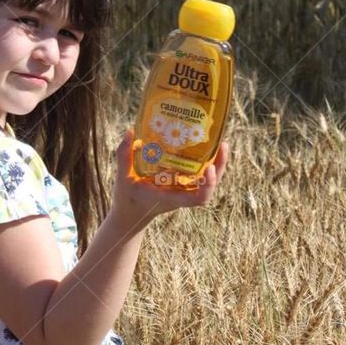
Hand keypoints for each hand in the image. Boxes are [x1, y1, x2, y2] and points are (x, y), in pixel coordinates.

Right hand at [109, 127, 229, 232]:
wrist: (131, 213)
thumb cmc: (127, 197)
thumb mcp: (122, 177)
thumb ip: (124, 155)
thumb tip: (130, 131)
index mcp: (170, 197)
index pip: (197, 198)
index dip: (209, 185)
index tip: (209, 167)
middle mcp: (182, 195)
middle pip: (210, 187)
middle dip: (220, 167)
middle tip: (222, 145)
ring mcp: (184, 191)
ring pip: (209, 181)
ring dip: (218, 164)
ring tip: (221, 143)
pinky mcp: (183, 186)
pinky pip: (201, 176)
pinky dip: (208, 163)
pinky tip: (207, 147)